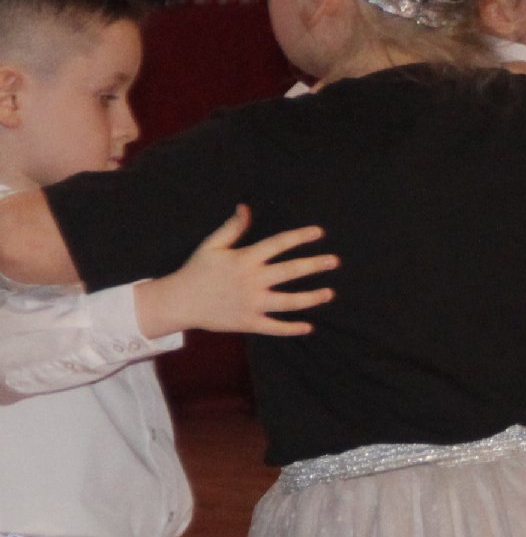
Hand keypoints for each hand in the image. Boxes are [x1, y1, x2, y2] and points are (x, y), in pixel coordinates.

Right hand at [136, 206, 336, 338]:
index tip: (319, 233)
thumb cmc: (196, 270)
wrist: (178, 301)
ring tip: (329, 294)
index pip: (278, 244)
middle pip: (290, 271)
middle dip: (314, 265)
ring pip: (288, 301)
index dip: (299, 237)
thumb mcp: (212, 245)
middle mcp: (251, 280)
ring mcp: (251, 303)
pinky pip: (274, 327)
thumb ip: (232, 228)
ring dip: (312, 298)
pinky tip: (309, 326)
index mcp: (245, 259)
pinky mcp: (248, 322)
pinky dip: (292, 328)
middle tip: (335, 261)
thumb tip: (246, 207)